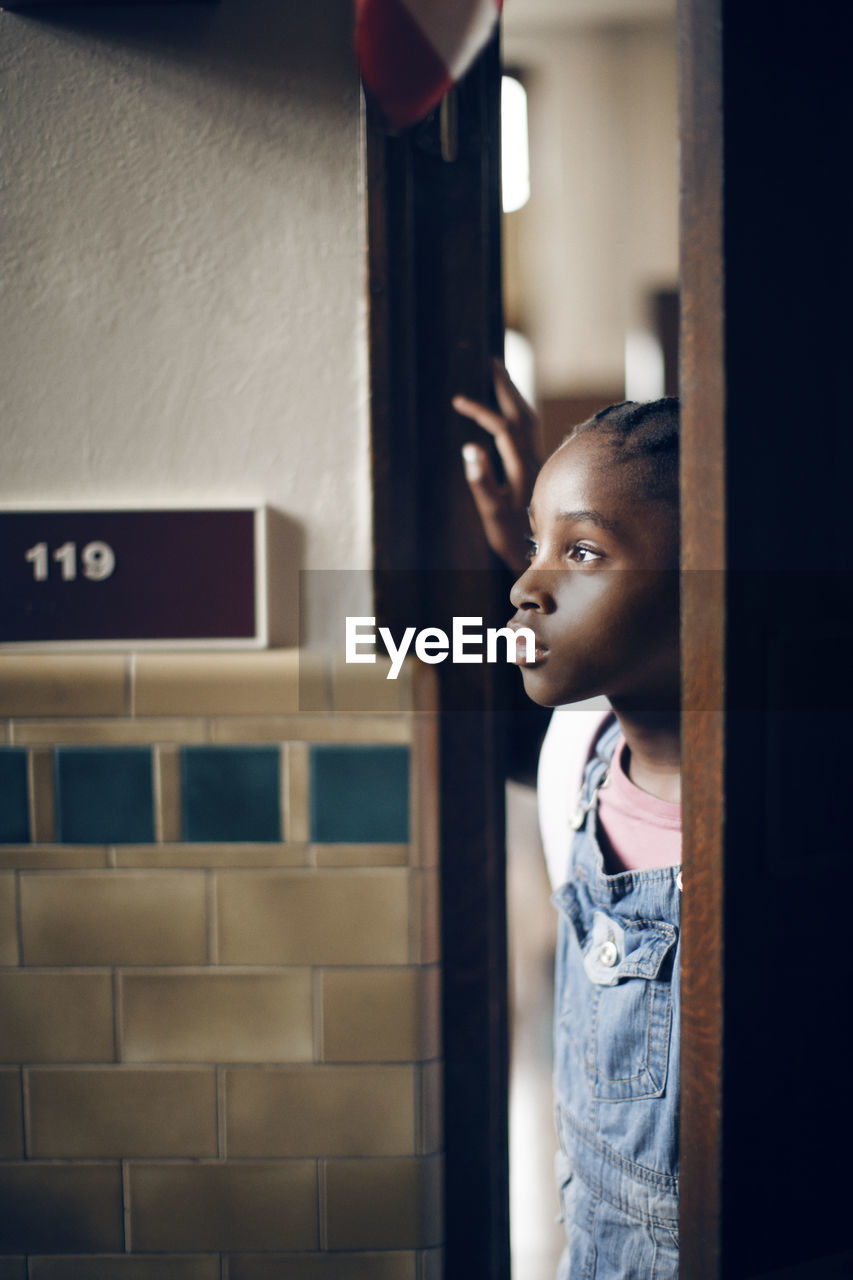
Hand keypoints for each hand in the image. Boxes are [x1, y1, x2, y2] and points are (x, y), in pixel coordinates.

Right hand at [453, 358, 540, 575]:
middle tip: (492, 362)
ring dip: (515, 397)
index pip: (501, 428)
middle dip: (506, 387)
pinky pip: (530, 431)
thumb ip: (482, 480)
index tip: (457, 400)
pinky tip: (511, 414)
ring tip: (501, 378)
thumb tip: (470, 447)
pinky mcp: (540, 468)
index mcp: (522, 468)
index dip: (480, 410)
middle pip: (523, 414)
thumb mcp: (492, 513)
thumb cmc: (514, 538)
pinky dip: (519, 413)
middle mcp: (535, 461)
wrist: (547, 556)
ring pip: (530, 420)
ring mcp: (540, 463)